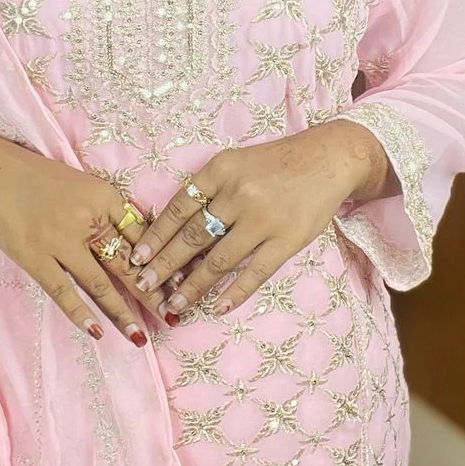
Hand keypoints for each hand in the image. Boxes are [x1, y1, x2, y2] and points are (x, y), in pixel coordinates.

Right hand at [0, 132, 158, 346]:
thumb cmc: (40, 178)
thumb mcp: (85, 185)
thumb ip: (109, 211)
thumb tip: (140, 243)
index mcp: (105, 198)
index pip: (142, 236)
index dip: (164, 262)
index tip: (183, 283)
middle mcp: (89, 219)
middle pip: (128, 263)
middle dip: (152, 294)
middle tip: (172, 317)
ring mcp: (61, 240)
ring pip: (100, 283)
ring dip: (122, 312)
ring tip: (139, 337)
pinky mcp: (35, 256)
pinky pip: (63, 290)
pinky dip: (81, 312)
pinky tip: (96, 332)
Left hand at [128, 120, 388, 319]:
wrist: (329, 158)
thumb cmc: (275, 163)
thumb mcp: (235, 162)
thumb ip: (207, 188)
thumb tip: (174, 228)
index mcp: (220, 170)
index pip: (178, 209)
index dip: (155, 236)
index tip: (136, 258)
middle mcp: (238, 194)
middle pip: (192, 237)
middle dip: (164, 266)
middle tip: (142, 287)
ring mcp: (263, 219)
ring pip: (218, 260)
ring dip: (193, 286)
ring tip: (174, 305)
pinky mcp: (287, 240)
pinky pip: (254, 272)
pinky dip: (234, 292)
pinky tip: (216, 307)